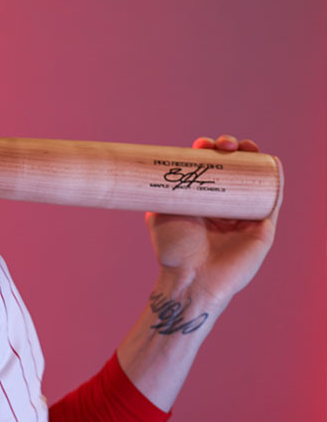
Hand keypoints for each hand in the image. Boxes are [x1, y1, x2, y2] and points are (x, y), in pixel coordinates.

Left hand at [145, 135, 278, 305]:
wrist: (190, 276)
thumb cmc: (173, 249)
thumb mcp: (158, 214)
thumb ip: (157, 194)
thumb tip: (146, 170)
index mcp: (203, 202)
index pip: (209, 169)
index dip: (208, 153)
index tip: (201, 144)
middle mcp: (225, 207)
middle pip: (233, 169)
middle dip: (230, 149)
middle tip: (223, 144)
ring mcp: (245, 216)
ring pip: (253, 179)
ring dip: (252, 157)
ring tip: (243, 145)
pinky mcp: (263, 228)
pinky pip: (273, 199)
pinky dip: (275, 178)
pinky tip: (271, 162)